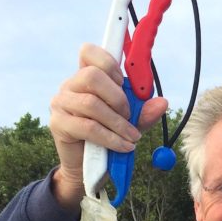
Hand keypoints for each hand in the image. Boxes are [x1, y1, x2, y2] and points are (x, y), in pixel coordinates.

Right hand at [49, 43, 167, 208]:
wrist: (87, 169)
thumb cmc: (107, 139)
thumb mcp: (130, 123)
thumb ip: (143, 112)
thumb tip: (163, 103)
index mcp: (85, 77)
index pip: (89, 52)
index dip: (108, 62)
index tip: (123, 80)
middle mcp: (70, 86)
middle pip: (92, 76)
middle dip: (118, 97)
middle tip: (129, 115)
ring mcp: (61, 104)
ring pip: (91, 103)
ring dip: (118, 122)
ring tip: (132, 137)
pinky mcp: (59, 124)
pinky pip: (88, 127)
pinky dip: (111, 138)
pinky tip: (124, 146)